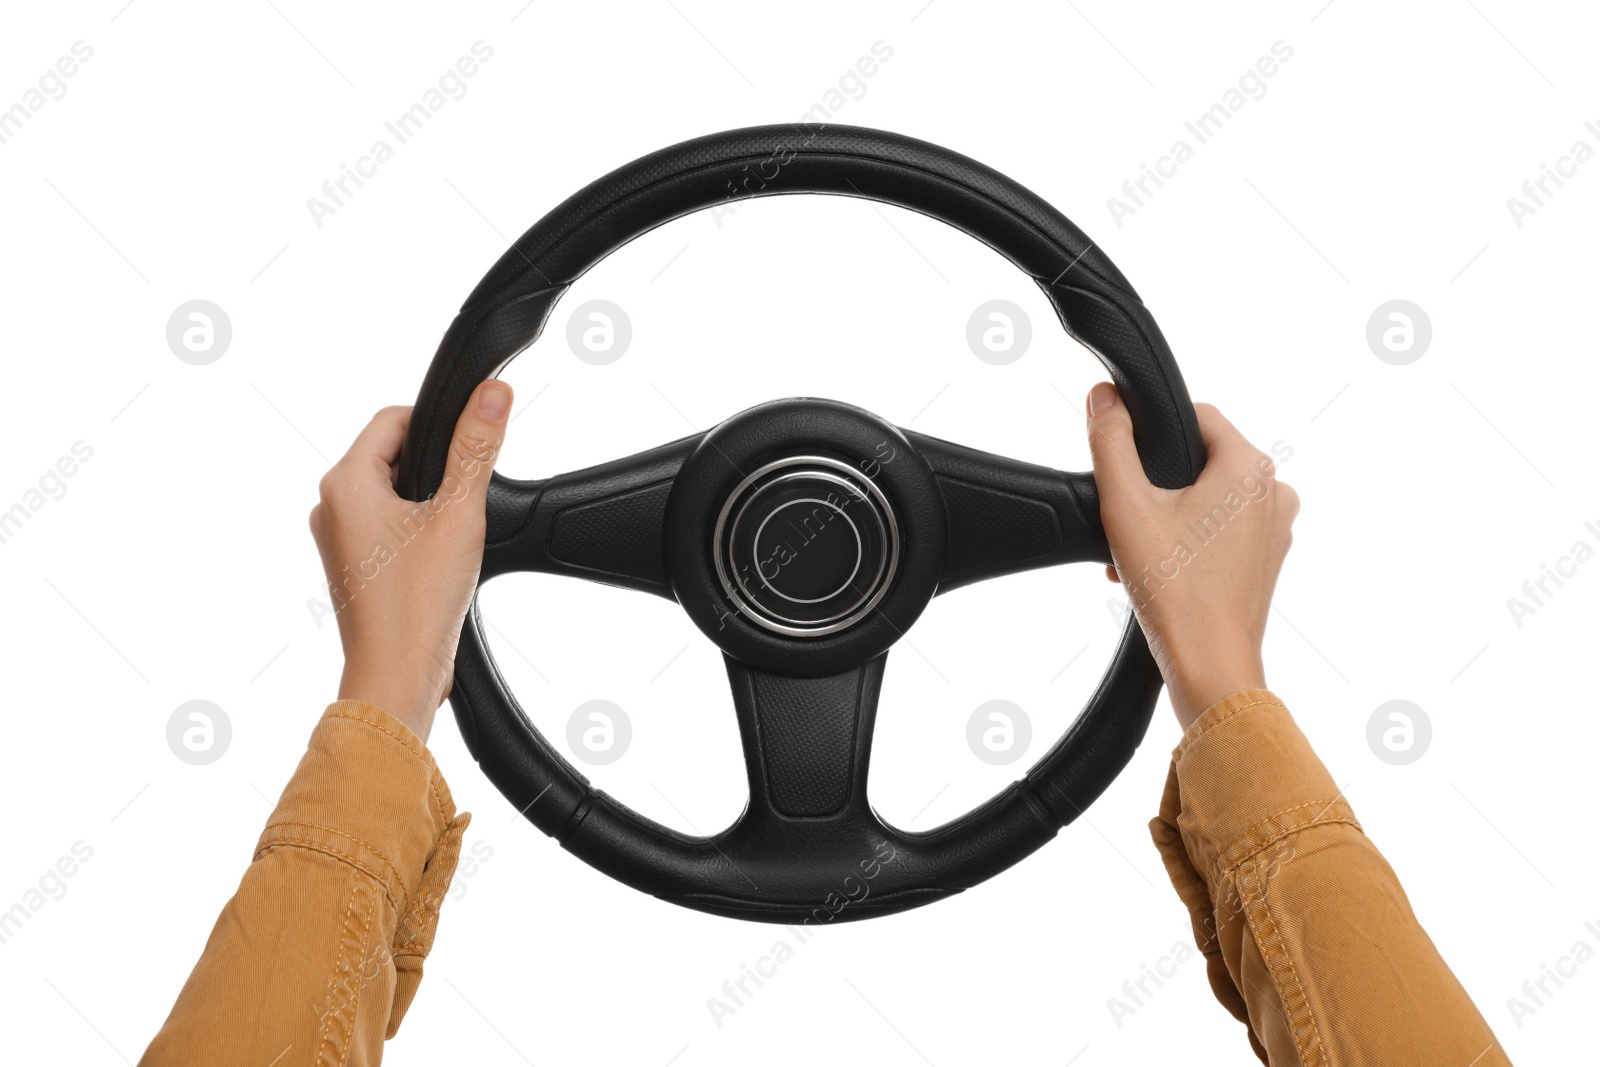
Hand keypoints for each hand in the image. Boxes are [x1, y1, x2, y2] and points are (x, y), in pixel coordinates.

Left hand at [309, 380, 512, 741]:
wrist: (397, 676)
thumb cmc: (417, 603)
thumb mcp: (460, 513)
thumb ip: (476, 447)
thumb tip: (493, 394)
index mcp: (345, 483)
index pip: (395, 418)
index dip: (441, 427)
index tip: (471, 452)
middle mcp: (331, 506)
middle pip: (394, 454)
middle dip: (436, 469)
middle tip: (463, 504)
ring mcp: (338, 538)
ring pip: (393, 492)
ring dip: (429, 504)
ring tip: (452, 537)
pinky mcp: (353, 566)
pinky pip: (387, 526)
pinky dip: (417, 531)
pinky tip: (440, 560)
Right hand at [1085, 382, 1297, 729]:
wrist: (1208, 667)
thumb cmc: (1175, 590)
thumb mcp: (1125, 504)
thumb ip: (1110, 440)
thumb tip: (1104, 396)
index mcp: (1250, 466)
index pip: (1194, 416)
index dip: (1150, 435)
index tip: (1123, 465)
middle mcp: (1273, 493)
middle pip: (1197, 462)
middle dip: (1153, 487)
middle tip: (1126, 523)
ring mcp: (1274, 530)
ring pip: (1206, 500)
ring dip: (1165, 519)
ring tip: (1134, 556)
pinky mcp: (1266, 562)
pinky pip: (1220, 533)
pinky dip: (1185, 544)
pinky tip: (1153, 572)